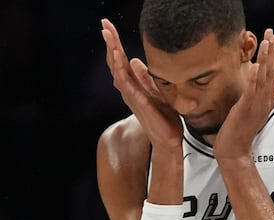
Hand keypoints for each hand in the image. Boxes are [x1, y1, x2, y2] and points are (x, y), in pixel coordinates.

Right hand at [101, 18, 182, 150]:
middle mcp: (129, 91)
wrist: (168, 141)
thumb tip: (135, 61)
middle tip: (104, 24)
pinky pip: (129, 86)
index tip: (108, 26)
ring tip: (109, 37)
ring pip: (119, 72)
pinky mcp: (140, 105)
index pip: (121, 61)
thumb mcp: (156, 92)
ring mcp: (133, 98)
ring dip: (113, 54)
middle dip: (111, 43)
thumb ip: (145, 78)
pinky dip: (123, 72)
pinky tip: (120, 60)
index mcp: (133, 86)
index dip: (115, 43)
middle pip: (116, 63)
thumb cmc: (163, 119)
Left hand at [214, 28, 273, 160]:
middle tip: (273, 32)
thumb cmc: (240, 128)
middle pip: (272, 71)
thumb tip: (271, 74)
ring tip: (267, 41)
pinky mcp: (247, 109)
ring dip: (266, 58)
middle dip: (273, 50)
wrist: (234, 150)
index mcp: (268, 99)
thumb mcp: (253, 107)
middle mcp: (266, 100)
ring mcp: (257, 105)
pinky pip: (252, 90)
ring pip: (264, 77)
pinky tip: (254, 65)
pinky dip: (254, 77)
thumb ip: (262, 90)